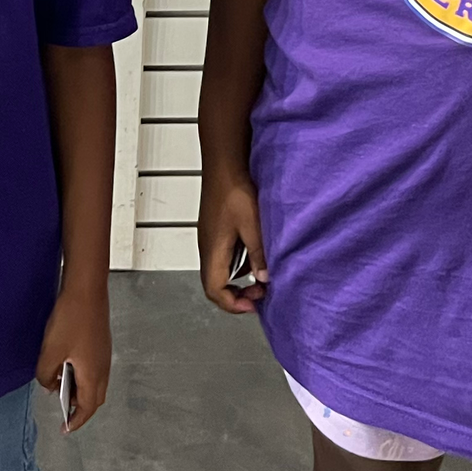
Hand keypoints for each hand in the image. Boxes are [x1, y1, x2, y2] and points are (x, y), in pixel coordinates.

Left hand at [36, 281, 109, 433]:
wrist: (87, 291)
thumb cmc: (71, 321)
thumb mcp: (50, 352)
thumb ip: (45, 375)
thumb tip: (48, 384)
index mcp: (93, 375)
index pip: (88, 407)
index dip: (76, 420)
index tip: (66, 429)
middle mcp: (103, 368)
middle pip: (95, 398)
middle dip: (81, 409)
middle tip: (65, 413)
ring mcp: (104, 355)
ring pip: (95, 383)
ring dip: (80, 391)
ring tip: (61, 389)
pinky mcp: (101, 344)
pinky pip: (94, 369)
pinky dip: (82, 376)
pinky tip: (66, 367)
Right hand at [199, 173, 267, 315]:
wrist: (224, 166)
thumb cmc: (234, 191)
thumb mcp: (253, 226)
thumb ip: (258, 254)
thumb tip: (264, 278)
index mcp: (213, 251)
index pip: (215, 290)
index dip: (233, 304)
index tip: (253, 304)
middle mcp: (207, 248)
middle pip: (214, 285)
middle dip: (236, 296)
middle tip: (258, 294)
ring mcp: (210, 239)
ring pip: (219, 271)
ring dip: (238, 281)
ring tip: (260, 279)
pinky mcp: (215, 231)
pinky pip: (224, 258)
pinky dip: (238, 266)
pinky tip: (254, 257)